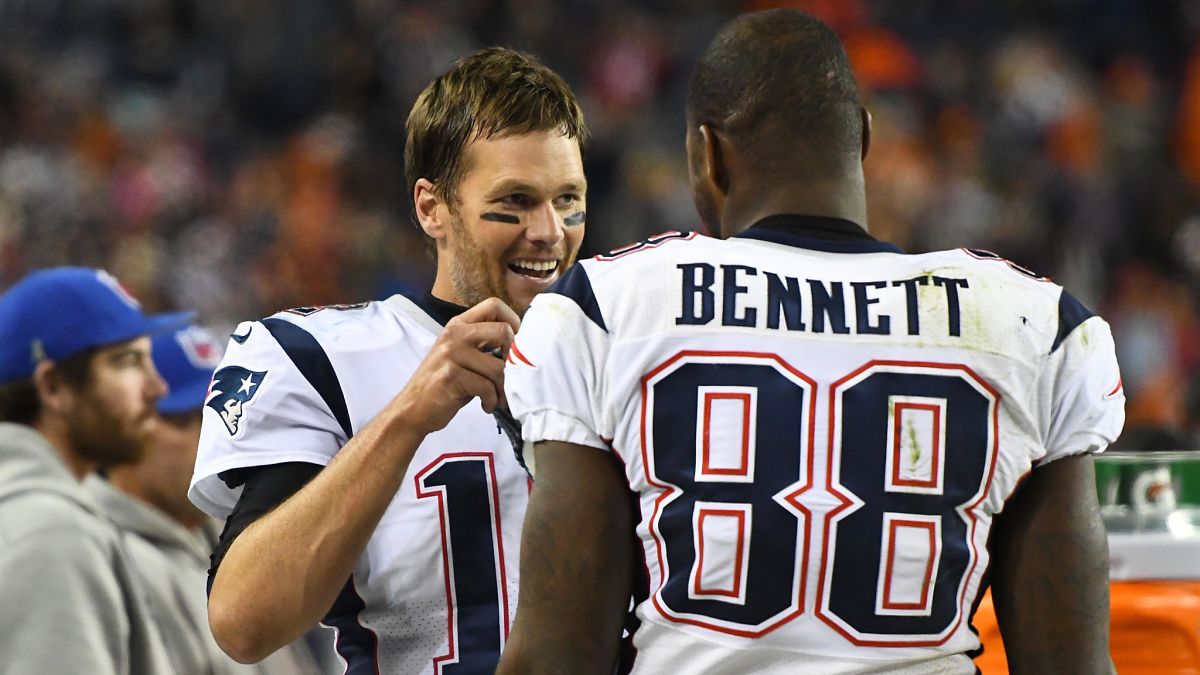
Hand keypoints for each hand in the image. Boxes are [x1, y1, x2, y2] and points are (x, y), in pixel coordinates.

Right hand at [390, 297, 519, 434]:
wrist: (413, 408)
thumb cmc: (444, 383)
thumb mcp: (461, 355)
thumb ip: (484, 345)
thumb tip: (522, 347)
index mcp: (458, 325)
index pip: (494, 305)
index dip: (514, 322)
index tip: (517, 345)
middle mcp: (454, 334)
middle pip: (503, 332)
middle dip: (514, 359)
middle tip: (512, 376)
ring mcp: (451, 354)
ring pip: (498, 367)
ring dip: (504, 389)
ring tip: (498, 398)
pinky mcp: (450, 376)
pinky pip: (486, 387)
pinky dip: (492, 401)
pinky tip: (486, 405)